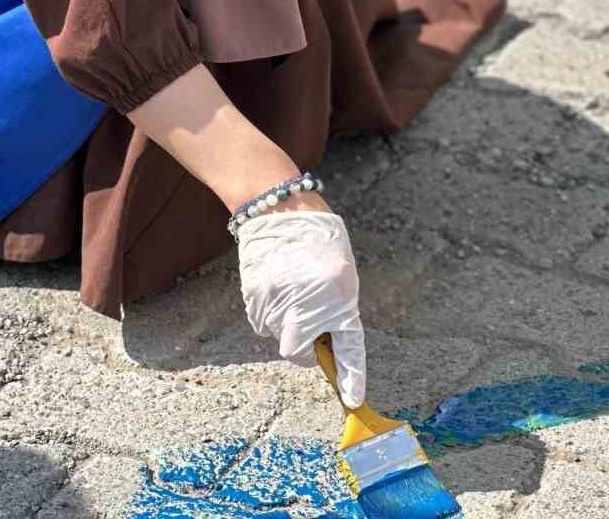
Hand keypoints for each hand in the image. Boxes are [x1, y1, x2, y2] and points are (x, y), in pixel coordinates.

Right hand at [237, 211, 366, 407]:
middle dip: (301, 345)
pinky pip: (261, 321)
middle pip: (297, 352)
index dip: (352, 376)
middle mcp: (308, 304)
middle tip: (304, 321)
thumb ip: (335, 307)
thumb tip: (323, 341)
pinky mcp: (255, 297)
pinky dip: (268, 310)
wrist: (280, 209)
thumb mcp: (340, 271)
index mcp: (340, 295)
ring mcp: (278, 303)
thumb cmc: (318, 238)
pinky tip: (274, 284)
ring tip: (289, 287)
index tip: (352, 399)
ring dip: (284, 322)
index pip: (349, 346)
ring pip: (277, 336)